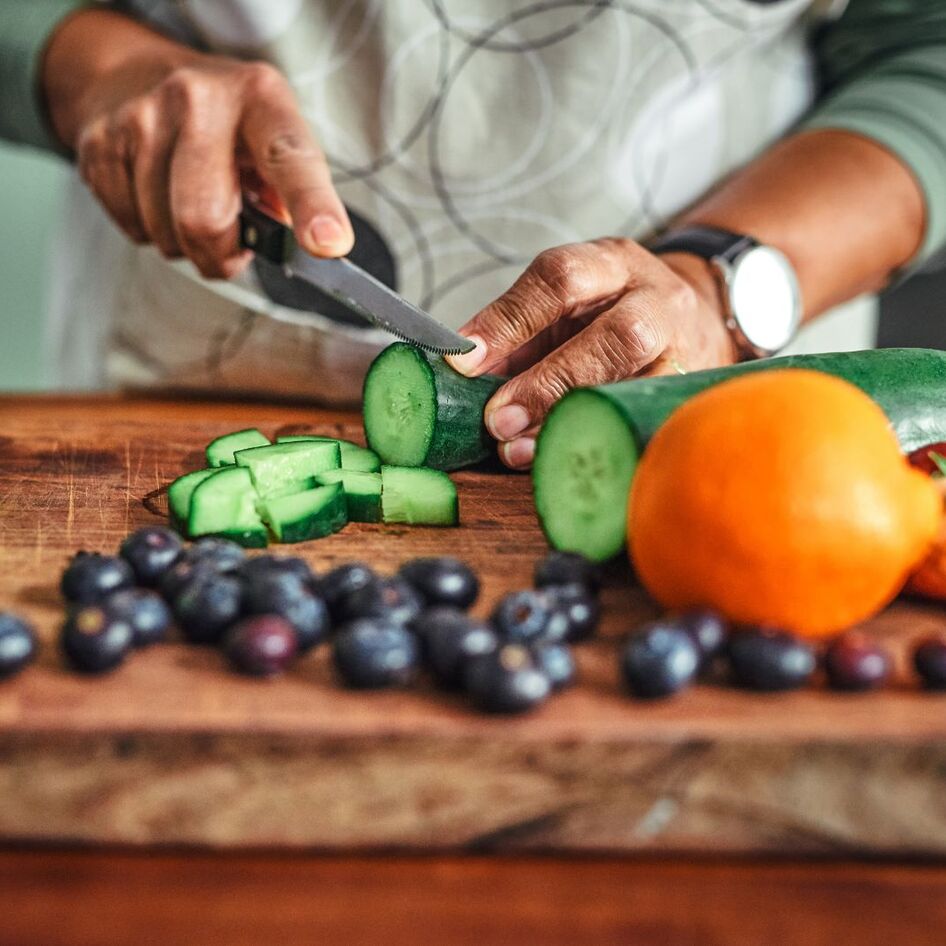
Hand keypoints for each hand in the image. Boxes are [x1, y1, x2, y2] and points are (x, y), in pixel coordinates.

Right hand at [44, 10, 351, 278]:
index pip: (289, 159)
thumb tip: (300, 245)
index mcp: (259, 98)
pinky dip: (152, 231)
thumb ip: (293, 193)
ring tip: (192, 204)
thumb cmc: (226, 125)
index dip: (311, 207)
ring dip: (186, 243)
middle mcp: (196, 99)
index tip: (327, 244)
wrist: (137, 76)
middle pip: (205, 219)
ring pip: (166, 234)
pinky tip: (159, 196)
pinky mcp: (99, 145)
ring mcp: (140, 118)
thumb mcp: (272, 138)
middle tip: (231, 246)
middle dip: (221, 255)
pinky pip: (133, 230)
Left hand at [447, 240, 736, 468]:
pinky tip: (563, 461)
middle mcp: (656, 300)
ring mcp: (684, 349)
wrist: (696, 319)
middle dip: (549, 382)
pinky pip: (644, 424)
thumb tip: (461, 376)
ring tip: (519, 450)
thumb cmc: (610, 315)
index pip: (560, 279)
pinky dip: (597, 444)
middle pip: (615, 335)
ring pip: (637, 385)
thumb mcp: (566, 307)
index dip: (509, 321)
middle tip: (498, 419)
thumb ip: (517, 337)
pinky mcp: (690, 394)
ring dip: (570, 421)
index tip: (466, 362)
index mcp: (612, 264)